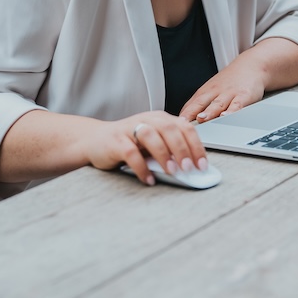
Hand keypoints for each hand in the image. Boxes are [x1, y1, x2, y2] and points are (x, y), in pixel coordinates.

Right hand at [89, 111, 207, 184]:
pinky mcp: (115, 141)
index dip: (195, 146)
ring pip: (150, 136)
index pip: (184, 127)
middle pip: (169, 129)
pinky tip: (149, 179)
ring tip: (172, 172)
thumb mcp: (153, 143)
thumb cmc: (129, 143)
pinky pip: (130, 152)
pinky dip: (141, 167)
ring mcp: (129, 129)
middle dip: (182, 149)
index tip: (202, 165)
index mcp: (160, 119)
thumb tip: (193, 169)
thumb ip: (170, 150)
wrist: (95, 141)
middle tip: (189, 168)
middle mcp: (147, 120)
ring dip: (164, 154)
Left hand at [179, 54, 266, 123]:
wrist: (252, 65)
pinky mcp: (244, 96)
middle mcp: (215, 92)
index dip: (182, 116)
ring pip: (218, 104)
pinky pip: (237, 104)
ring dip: (209, 112)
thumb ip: (199, 104)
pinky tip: (226, 116)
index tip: (174, 126)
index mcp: (206, 92)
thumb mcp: (212, 90)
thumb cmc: (230, 81)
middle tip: (183, 123)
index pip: (190, 105)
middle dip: (191, 113)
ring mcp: (229, 94)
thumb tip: (183, 120)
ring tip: (202, 119)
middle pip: (201, 103)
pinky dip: (231, 111)